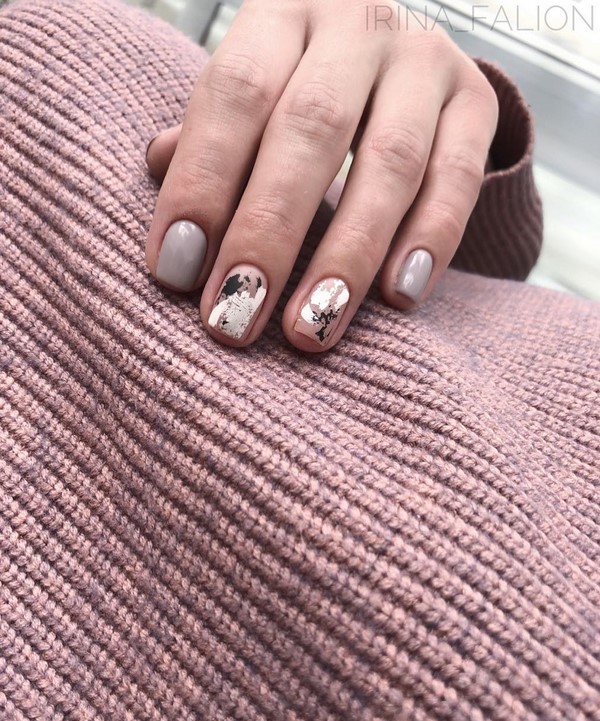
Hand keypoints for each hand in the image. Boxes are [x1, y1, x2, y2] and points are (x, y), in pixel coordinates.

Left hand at [145, 0, 498, 350]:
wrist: (393, 54)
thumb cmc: (299, 89)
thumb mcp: (252, 97)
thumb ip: (209, 146)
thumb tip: (168, 212)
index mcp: (282, 15)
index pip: (234, 92)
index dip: (202, 183)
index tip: (174, 272)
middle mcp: (357, 26)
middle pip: (311, 128)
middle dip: (268, 233)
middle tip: (234, 317)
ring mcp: (425, 59)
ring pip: (391, 161)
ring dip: (347, 256)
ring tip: (311, 330)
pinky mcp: (475, 101)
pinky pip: (460, 177)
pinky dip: (431, 241)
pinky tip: (398, 299)